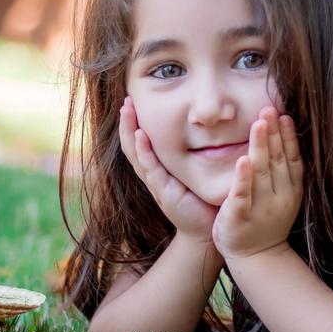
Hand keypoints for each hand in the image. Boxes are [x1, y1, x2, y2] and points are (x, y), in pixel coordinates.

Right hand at [119, 96, 218, 243]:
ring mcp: (156, 183)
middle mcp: (152, 175)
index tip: (133, 100)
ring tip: (127, 110)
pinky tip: (140, 136)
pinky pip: (150, 169)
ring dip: (130, 131)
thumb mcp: (192, 172)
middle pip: (132, 145)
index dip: (134, 122)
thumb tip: (201, 125)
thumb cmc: (201, 200)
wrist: (206, 231)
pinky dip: (144, 151)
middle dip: (127, 122)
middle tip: (126, 100)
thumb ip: (192, 153)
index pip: (140, 142)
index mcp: (158, 169)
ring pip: (136, 154)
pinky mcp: (164, 192)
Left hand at [213, 107, 303, 258]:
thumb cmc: (267, 221)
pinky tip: (242, 160)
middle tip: (268, 108)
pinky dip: (243, 178)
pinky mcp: (241, 217)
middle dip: (272, 133)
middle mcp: (280, 197)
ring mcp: (261, 207)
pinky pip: (242, 195)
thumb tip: (283, 135)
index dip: (288, 136)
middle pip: (276, 159)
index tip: (283, 114)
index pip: (291, 158)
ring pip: (261, 172)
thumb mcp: (283, 194)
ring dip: (260, 146)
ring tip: (258, 124)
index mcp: (291, 189)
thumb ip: (282, 169)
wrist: (257, 258)